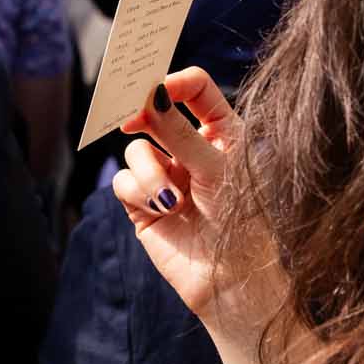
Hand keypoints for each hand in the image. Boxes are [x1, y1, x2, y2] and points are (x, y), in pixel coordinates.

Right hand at [111, 67, 246, 322]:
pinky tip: (163, 210)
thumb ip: (179, 131)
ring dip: (148, 170)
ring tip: (169, 197)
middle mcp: (190, 148)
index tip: (156, 88)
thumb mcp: (215, 169)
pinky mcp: (143, 203)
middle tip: (131, 116)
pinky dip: (140, 192)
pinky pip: (124, 180)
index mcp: (221, 132)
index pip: (195, 90)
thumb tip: (150, 94)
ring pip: (135, 148)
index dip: (174, 82)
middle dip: (143, 114)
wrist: (231, 281)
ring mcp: (165, 174)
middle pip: (155, 111)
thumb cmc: (239, 221)